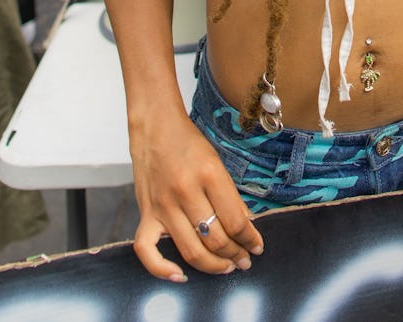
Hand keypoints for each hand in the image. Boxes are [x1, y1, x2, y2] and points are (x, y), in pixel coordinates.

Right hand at [130, 111, 263, 280]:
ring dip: (213, 266)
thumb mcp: (217, 162)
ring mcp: (163, 205)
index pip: (235, 221)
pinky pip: (147, 251)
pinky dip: (161, 269)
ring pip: (190, 250)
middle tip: (245, 261)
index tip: (257, 247)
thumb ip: (231, 196)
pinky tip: (180, 275)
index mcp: (209, 174)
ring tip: (226, 267)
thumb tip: (247, 227)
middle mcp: (185, 191)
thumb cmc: (188, 143)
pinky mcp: (145, 213)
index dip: (250, 240)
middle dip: (235, 255)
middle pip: (215, 240)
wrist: (155, 127)